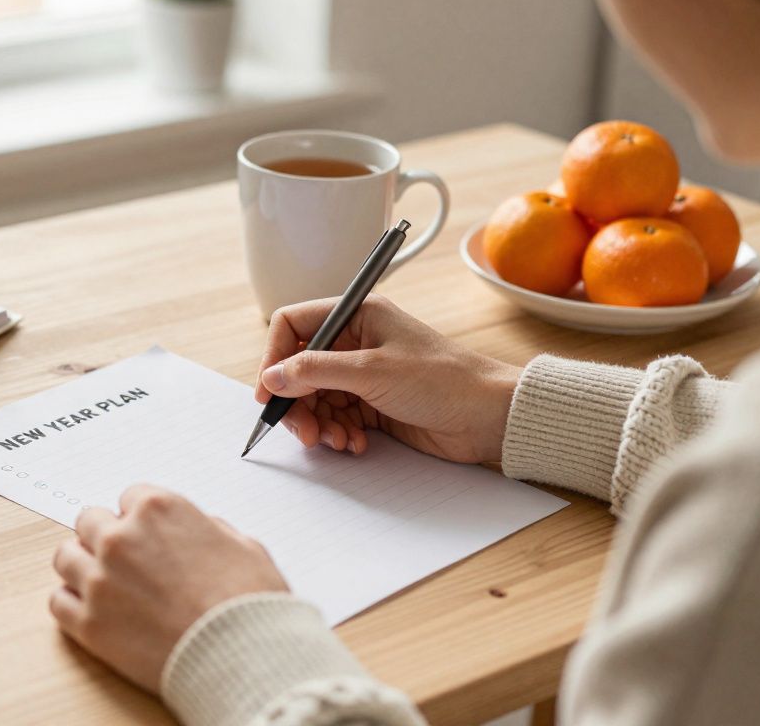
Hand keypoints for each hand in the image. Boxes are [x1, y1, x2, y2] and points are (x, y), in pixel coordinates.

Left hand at [49, 485, 287, 691]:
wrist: (242, 656)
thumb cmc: (248, 603)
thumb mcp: (243, 545)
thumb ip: (208, 528)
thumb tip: (197, 531)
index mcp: (158, 509)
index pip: (129, 497)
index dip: (141, 519)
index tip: (147, 536)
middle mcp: (121, 538)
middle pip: (88, 521)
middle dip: (105, 537)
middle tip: (124, 561)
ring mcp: (99, 580)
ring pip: (65, 557)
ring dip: (82, 566)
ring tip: (104, 584)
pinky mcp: (89, 623)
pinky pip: (58, 601)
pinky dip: (72, 604)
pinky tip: (93, 612)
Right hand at [256, 295, 520, 464]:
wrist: (490, 416)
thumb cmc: (444, 380)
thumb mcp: (373, 371)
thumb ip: (316, 371)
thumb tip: (272, 377)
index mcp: (357, 315)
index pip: (293, 325)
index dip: (275, 357)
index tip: (269, 392)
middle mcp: (356, 341)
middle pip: (299, 368)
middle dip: (297, 402)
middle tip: (303, 431)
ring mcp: (363, 374)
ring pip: (315, 397)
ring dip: (318, 423)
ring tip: (338, 441)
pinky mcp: (372, 404)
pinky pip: (336, 417)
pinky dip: (337, 433)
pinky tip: (355, 444)